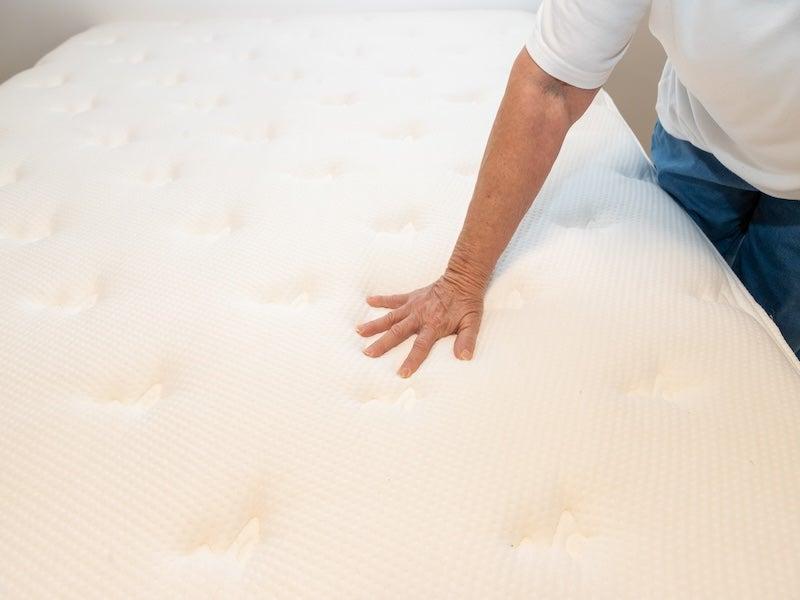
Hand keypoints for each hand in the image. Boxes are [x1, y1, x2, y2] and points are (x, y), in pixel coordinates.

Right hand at [356, 275, 483, 377]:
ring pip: (390, 317)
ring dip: (375, 324)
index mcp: (433, 325)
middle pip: (397, 333)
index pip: (420, 346)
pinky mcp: (411, 297)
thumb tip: (464, 357)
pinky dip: (381, 300)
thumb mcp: (472, 323)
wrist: (463, 280)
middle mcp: (419, 316)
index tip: (402, 373)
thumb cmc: (467, 304)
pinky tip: (368, 301)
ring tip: (359, 331)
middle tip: (367, 353)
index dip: (412, 360)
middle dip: (382, 344)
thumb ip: (467, 340)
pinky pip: (394, 299)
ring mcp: (413, 306)